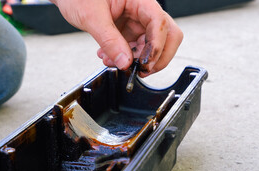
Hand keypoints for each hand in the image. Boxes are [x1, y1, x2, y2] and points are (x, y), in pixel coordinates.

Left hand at [51, 0, 182, 76]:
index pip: (159, 23)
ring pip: (152, 46)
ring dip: (137, 61)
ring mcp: (137, 22)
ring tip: (114, 63)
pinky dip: (126, 58)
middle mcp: (142, 10)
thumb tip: (124, 62)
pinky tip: (110, 58)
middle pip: (167, 36)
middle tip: (141, 71)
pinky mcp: (129, 31)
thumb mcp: (91, 16)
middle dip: (157, 58)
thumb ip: (109, 40)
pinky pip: (136, 49)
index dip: (156, 46)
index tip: (145, 64)